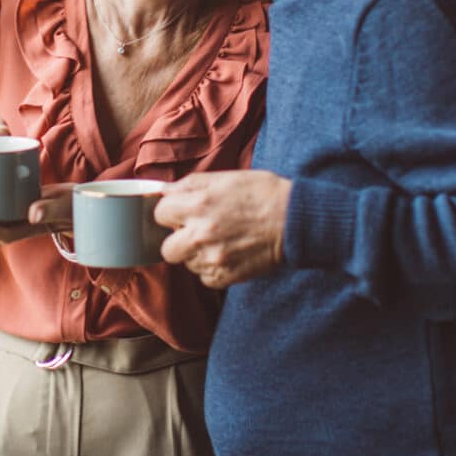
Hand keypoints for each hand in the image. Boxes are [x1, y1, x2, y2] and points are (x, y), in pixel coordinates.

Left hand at [155, 171, 290, 287]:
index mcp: (199, 204)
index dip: (171, 212)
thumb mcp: (226, 178)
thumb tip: (164, 191)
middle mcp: (202, 234)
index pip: (160, 214)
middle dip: (177, 239)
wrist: (295, 220)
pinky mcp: (226, 277)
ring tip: (220, 240)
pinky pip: (205, 278)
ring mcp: (213, 259)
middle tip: (195, 231)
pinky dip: (212, 268)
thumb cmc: (263, 193)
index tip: (182, 212)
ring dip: (197, 254)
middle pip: (166, 248)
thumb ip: (190, 184)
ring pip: (187, 263)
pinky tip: (228, 253)